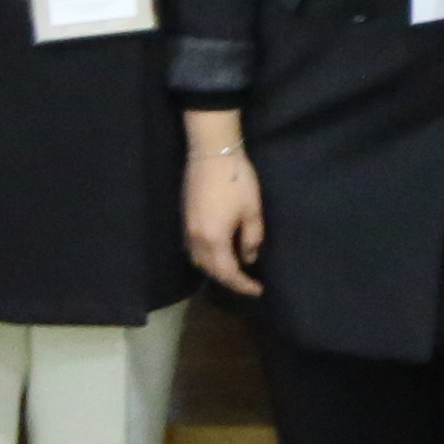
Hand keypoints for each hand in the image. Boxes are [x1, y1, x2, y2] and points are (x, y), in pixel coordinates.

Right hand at [184, 141, 265, 296]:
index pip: (228, 273)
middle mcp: (195, 239)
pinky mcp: (184, 218)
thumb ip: (252, 238)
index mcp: (214, 239)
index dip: (243, 285)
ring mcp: (187, 228)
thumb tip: (249, 258)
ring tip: (234, 272)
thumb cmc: (236, 180)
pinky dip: (206, 258)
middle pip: (210, 270)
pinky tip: (218, 254)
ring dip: (215, 270)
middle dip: (228, 281)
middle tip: (247, 284)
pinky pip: (193, 249)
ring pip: (198, 261)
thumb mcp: (252, 211)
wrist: (212, 152)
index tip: (258, 290)